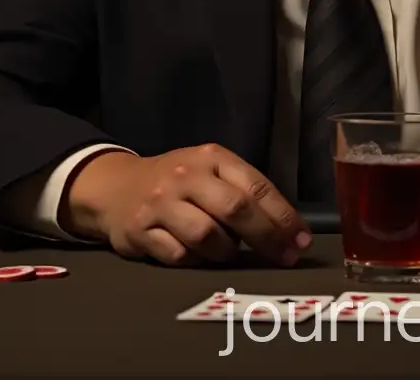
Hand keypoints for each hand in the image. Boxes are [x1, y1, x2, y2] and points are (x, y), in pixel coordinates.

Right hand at [61, 145, 312, 267]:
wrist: (117, 187)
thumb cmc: (179, 183)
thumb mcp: (211, 171)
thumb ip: (242, 191)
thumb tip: (287, 230)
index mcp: (212, 157)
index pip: (256, 185)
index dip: (283, 216)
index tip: (301, 241)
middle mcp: (187, 175)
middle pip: (236, 209)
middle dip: (266, 237)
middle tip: (284, 258)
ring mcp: (161, 202)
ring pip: (207, 236)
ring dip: (226, 252)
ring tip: (229, 255)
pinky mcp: (140, 230)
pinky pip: (178, 256)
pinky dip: (194, 262)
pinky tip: (198, 257)